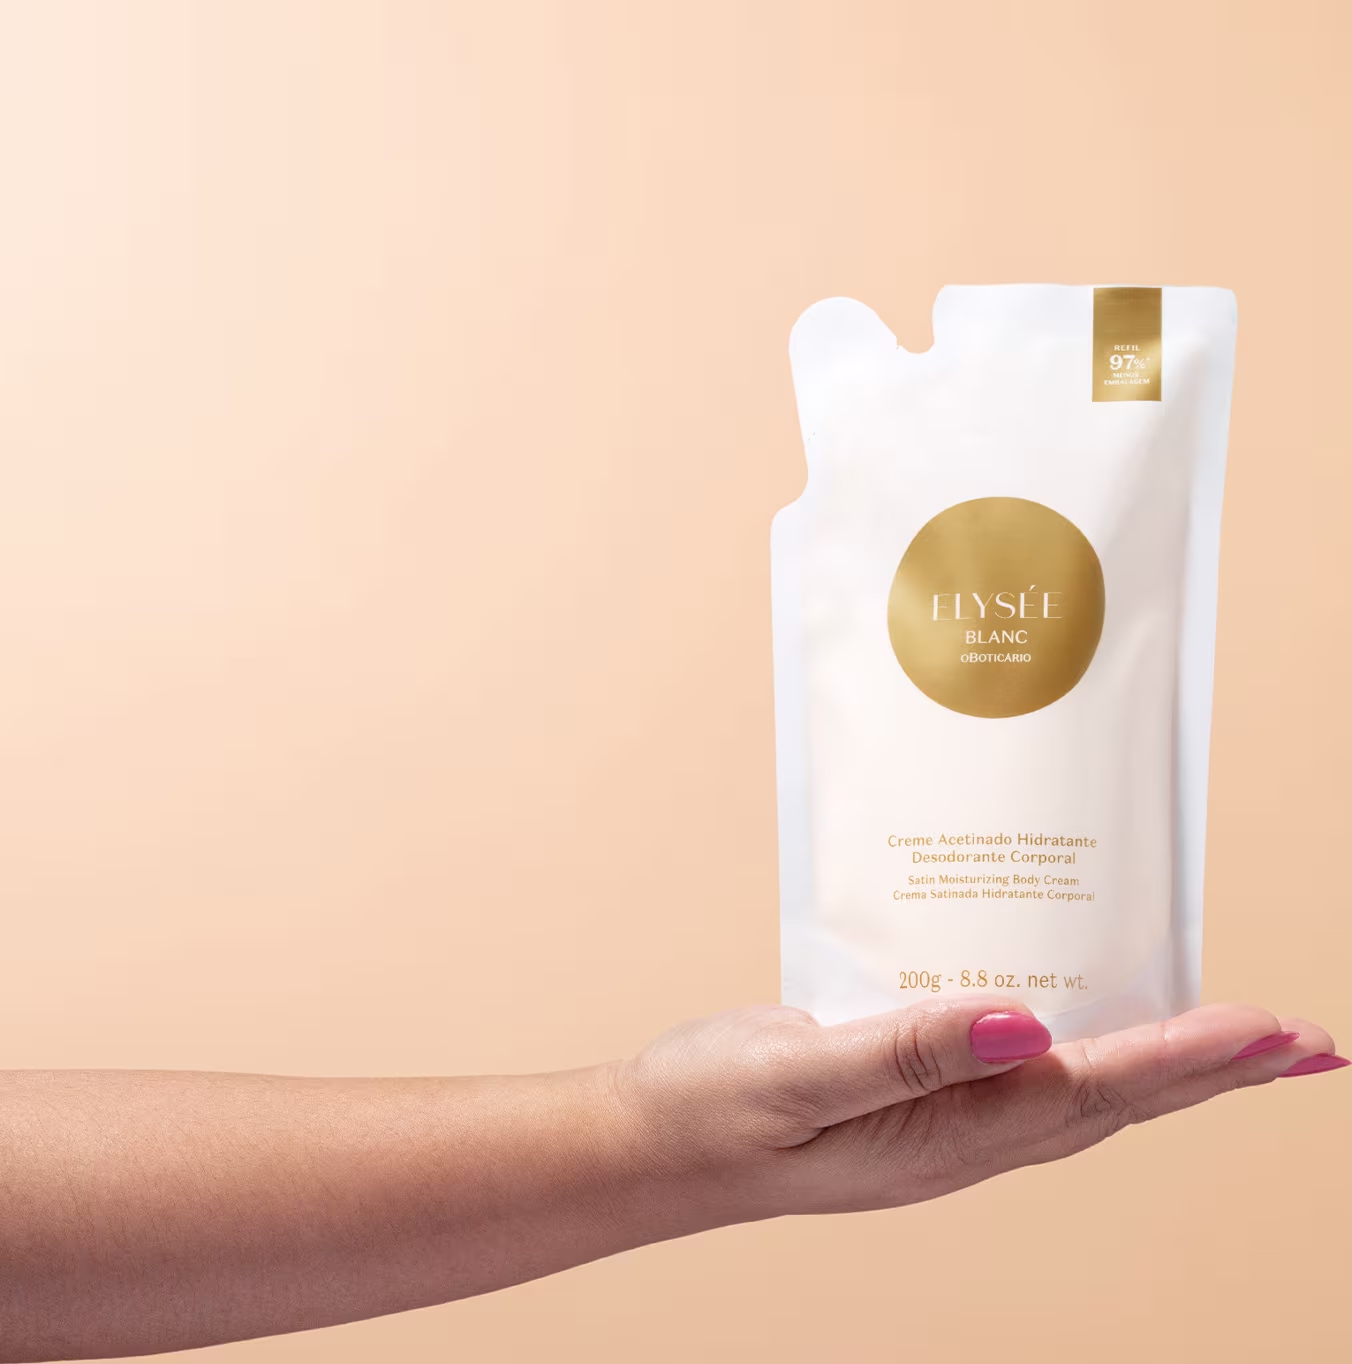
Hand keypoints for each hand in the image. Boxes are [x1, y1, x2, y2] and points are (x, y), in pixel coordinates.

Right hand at [613, 999, 1343, 1220]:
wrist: (653, 1147)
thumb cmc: (715, 1112)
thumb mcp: (798, 1077)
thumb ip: (908, 1052)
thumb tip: (1024, 1024)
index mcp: (943, 1137)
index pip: (1092, 1092)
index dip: (1186, 1059)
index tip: (1275, 1032)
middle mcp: (961, 1137)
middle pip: (1113, 1101)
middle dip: (1211, 1071)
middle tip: (1305, 1042)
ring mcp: (940, 1122)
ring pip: (1076, 1089)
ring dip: (1160, 1062)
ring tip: (1231, 1037)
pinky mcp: (913, 1094)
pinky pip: (1018, 1068)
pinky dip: (1079, 1045)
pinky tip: (1083, 1018)